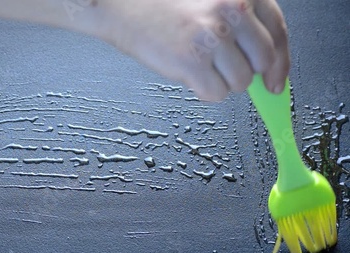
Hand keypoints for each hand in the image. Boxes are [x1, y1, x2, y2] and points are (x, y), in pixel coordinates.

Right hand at [97, 0, 289, 100]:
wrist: (123, 5)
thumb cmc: (162, 4)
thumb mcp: (210, 1)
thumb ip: (241, 24)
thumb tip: (263, 66)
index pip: (278, 34)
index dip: (281, 64)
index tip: (276, 83)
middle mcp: (233, 11)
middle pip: (263, 62)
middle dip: (245, 72)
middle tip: (222, 68)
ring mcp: (214, 37)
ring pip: (240, 82)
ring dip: (221, 81)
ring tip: (197, 63)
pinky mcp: (194, 61)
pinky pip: (216, 93)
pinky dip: (203, 90)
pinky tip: (187, 71)